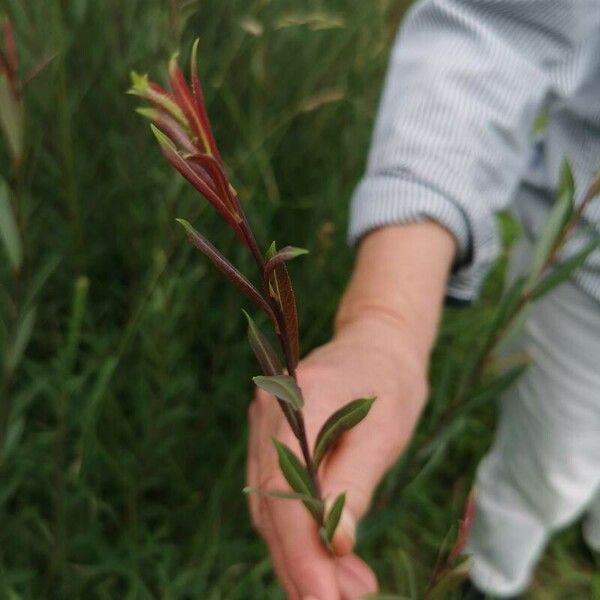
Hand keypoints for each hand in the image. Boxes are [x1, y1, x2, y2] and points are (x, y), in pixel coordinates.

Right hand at [247, 314, 428, 599]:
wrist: (376, 344)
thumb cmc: (389, 382)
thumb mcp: (384, 430)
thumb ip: (355, 482)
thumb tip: (335, 545)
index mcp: (300, 398)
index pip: (284, 487)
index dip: (300, 549)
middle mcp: (270, 412)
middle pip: (271, 503)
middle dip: (300, 563)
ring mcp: (264, 425)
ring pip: (269, 505)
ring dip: (300, 554)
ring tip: (343, 591)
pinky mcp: (271, 439)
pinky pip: (276, 493)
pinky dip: (298, 531)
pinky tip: (328, 557)